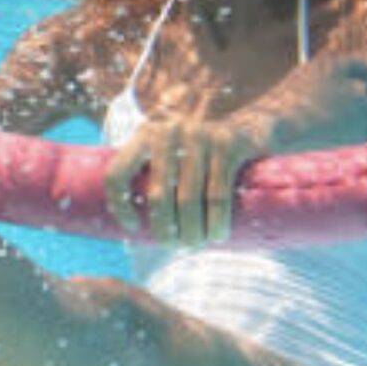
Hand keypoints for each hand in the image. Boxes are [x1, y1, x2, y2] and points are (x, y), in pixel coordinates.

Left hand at [103, 114, 275, 246]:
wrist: (249, 120)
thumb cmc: (202, 147)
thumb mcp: (171, 150)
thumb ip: (154, 174)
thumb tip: (135, 229)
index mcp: (144, 135)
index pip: (118, 174)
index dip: (119, 207)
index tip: (134, 227)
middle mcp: (168, 132)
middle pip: (157, 196)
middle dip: (165, 230)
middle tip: (175, 245)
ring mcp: (199, 136)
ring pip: (188, 200)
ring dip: (191, 232)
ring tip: (194, 245)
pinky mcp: (228, 144)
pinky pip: (217, 194)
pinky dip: (216, 222)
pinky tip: (216, 236)